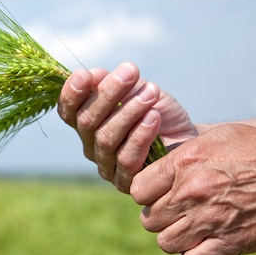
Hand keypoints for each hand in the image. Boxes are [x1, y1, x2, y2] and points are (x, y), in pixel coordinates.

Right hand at [57, 62, 196, 192]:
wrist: (187, 139)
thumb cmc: (157, 110)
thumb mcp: (136, 89)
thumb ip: (114, 83)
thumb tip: (93, 74)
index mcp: (85, 122)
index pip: (68, 110)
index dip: (71, 94)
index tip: (85, 75)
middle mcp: (90, 145)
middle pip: (87, 122)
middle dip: (107, 94)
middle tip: (130, 72)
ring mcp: (106, 166)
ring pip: (106, 138)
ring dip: (129, 111)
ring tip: (151, 92)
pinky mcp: (125, 182)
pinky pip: (127, 159)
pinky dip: (140, 135)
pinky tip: (154, 117)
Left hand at [131, 122, 255, 254]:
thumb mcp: (218, 137)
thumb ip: (184, 154)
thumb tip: (161, 165)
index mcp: (185, 162)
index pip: (138, 189)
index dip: (147, 194)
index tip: (161, 194)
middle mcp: (191, 190)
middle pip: (149, 219)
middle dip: (161, 218)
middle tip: (180, 214)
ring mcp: (210, 218)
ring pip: (166, 243)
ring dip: (177, 239)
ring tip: (193, 230)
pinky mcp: (232, 242)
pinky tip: (205, 247)